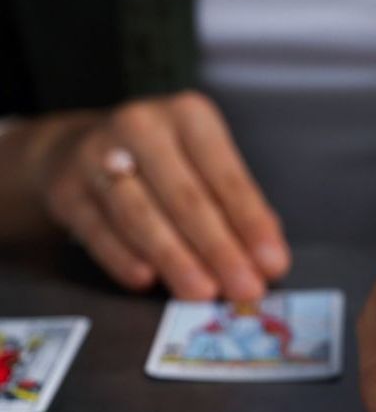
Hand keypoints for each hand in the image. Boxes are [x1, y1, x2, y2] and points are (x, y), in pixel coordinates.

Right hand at [37, 91, 289, 298]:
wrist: (76, 151)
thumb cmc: (163, 168)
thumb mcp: (204, 169)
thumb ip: (238, 211)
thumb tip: (268, 261)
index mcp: (189, 118)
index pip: (227, 177)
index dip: (251, 224)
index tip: (273, 264)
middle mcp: (142, 127)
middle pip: (186, 199)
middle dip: (220, 250)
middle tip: (244, 289)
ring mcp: (97, 156)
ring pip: (141, 216)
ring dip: (175, 259)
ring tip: (202, 294)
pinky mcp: (66, 190)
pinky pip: (99, 231)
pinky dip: (123, 259)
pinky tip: (146, 281)